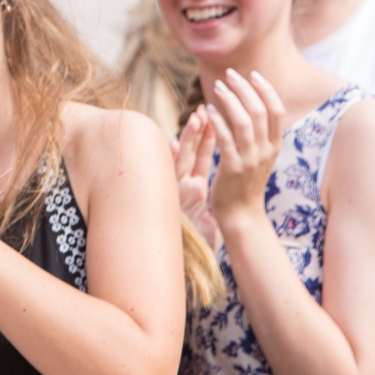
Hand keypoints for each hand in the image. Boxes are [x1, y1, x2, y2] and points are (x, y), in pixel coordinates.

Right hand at [174, 108, 220, 247]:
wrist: (190, 263)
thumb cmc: (196, 239)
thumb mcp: (202, 216)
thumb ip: (198, 197)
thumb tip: (199, 184)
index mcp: (192, 186)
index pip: (198, 156)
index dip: (202, 136)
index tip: (206, 116)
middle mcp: (181, 187)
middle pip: (188, 153)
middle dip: (195, 132)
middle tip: (201, 111)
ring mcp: (176, 194)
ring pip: (180, 161)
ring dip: (187, 139)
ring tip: (195, 119)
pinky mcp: (172, 201)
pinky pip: (172, 177)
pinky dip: (169, 161)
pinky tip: (168, 144)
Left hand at [204, 69, 284, 230]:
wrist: (241, 215)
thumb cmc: (246, 182)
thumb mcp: (260, 156)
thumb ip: (260, 134)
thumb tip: (253, 104)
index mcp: (275, 146)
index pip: (277, 111)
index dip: (266, 90)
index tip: (253, 74)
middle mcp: (266, 151)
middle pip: (259, 111)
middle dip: (244, 89)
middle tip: (229, 74)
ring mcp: (251, 160)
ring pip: (244, 123)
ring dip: (230, 101)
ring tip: (217, 87)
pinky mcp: (233, 169)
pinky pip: (226, 140)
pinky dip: (217, 122)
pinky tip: (207, 111)